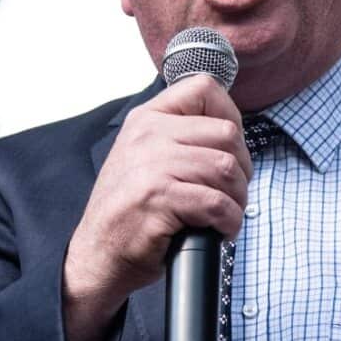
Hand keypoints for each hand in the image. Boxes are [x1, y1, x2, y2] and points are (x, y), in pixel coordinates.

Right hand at [61, 75, 251, 340]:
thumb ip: (178, 136)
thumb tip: (229, 131)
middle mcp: (148, 135)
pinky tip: (219, 230)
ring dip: (238, 199)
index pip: (203, 88)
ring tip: (225, 214)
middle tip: (231, 192)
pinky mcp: (159, 198)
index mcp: (146, 119)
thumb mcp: (143, 156)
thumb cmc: (129, 210)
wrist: (97, 252)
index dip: (231, 115)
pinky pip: (218, 203)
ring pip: (226, 169)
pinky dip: (229, 221)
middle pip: (227, 133)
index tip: (229, 148)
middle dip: (242, 167)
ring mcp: (152, 166)